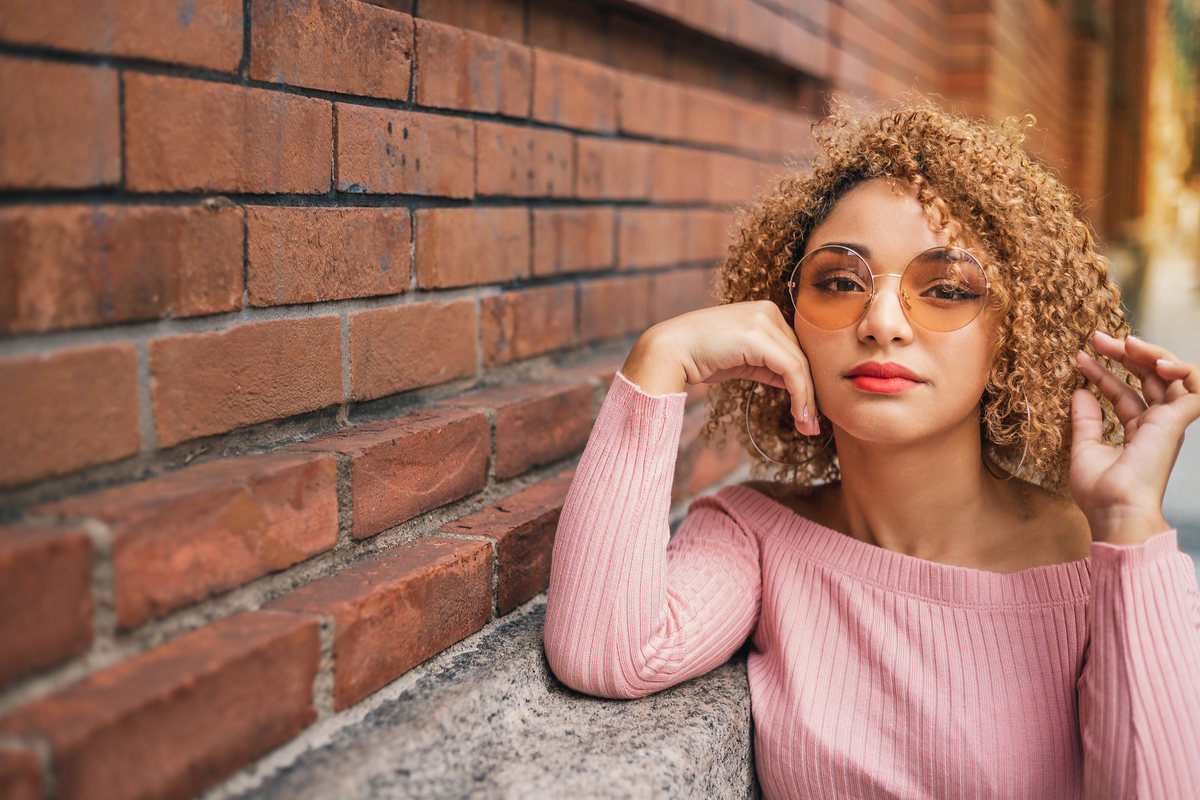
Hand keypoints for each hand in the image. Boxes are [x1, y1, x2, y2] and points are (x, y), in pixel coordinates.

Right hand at [622, 301, 819, 433]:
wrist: (668, 351)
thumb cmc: (699, 357)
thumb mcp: (743, 360)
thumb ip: (768, 366)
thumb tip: (794, 384)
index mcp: (765, 312)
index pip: (796, 349)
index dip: (808, 381)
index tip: (811, 411)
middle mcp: (768, 311)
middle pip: (802, 357)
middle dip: (811, 393)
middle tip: (814, 424)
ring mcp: (764, 320)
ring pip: (800, 365)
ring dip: (808, 400)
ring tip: (808, 426)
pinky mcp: (758, 336)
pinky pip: (791, 369)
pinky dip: (800, 395)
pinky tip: (799, 415)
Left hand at [1070, 330, 1199, 544]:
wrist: (1115, 509)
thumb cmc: (1100, 491)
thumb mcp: (1085, 448)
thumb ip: (1086, 420)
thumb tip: (1080, 391)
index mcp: (1137, 433)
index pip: (1123, 393)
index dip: (1102, 373)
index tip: (1079, 357)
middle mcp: (1156, 425)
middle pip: (1147, 379)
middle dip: (1124, 354)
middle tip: (1097, 338)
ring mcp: (1169, 422)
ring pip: (1170, 376)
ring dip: (1150, 354)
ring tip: (1125, 342)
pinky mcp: (1178, 421)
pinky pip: (1195, 387)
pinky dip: (1182, 369)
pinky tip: (1155, 362)